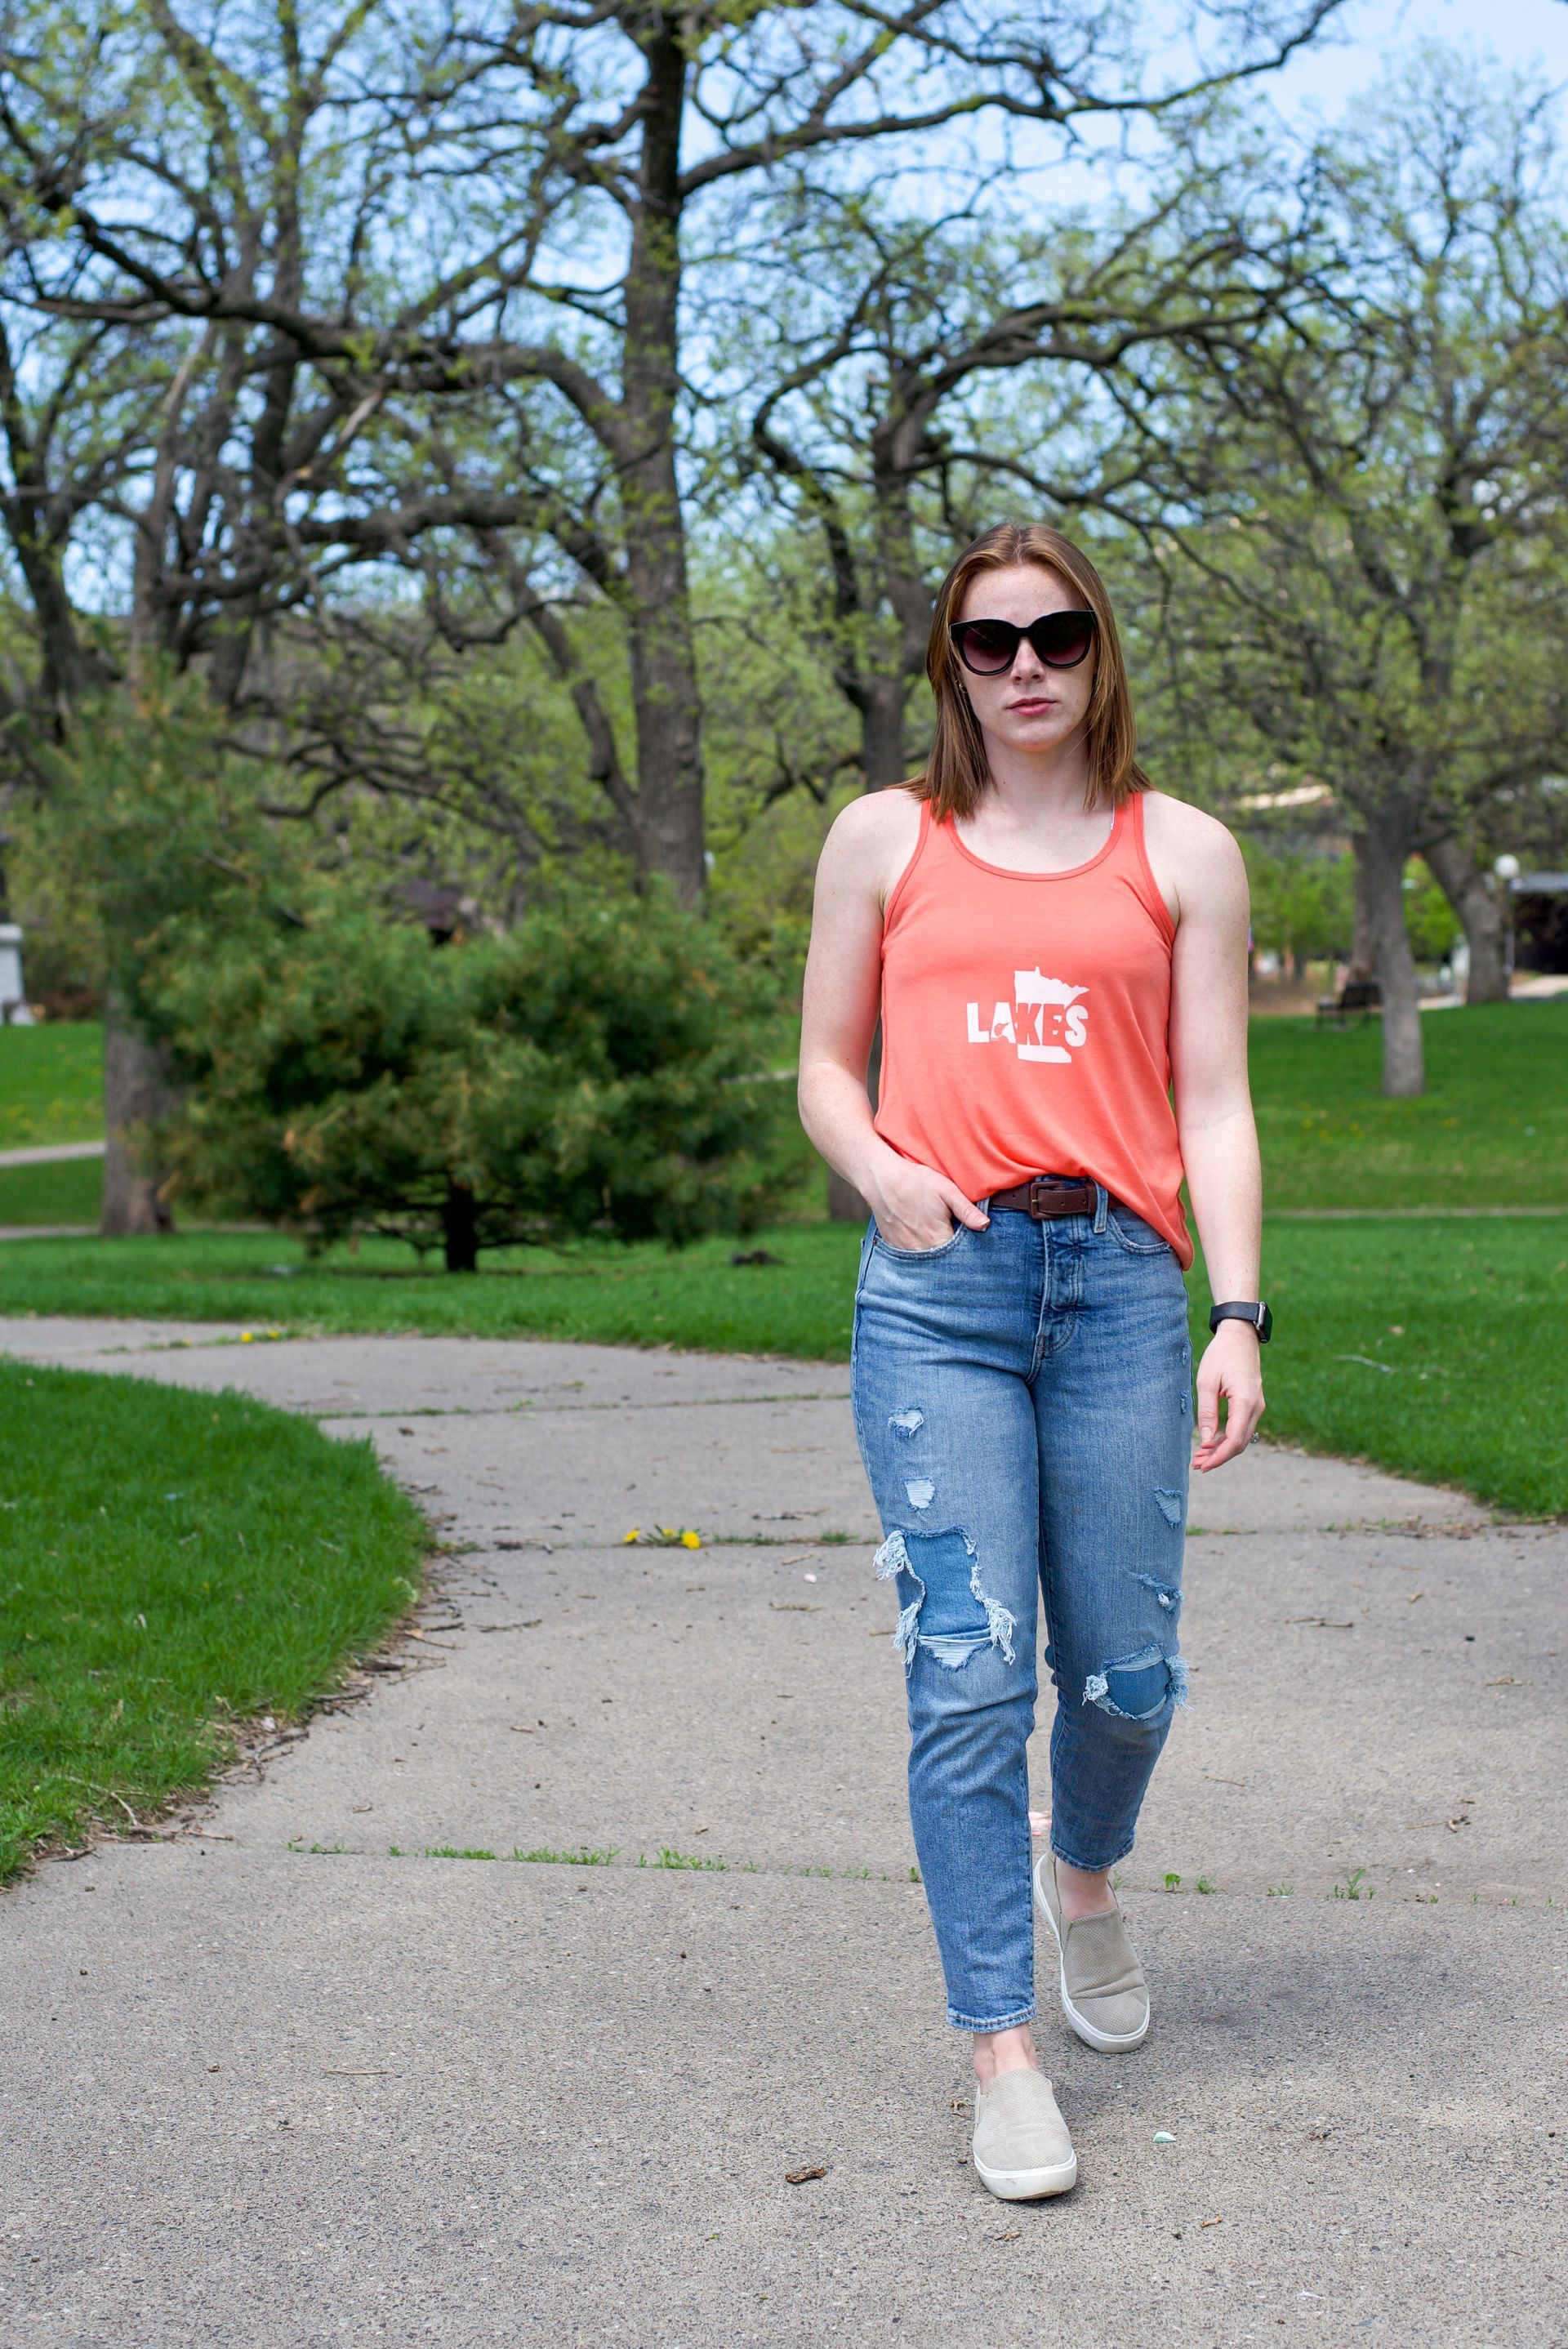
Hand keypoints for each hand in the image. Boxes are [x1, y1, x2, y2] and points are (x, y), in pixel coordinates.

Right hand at [862, 1152, 988, 1253]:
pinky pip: (909, 1258)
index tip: (970, 1248)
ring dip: (933, 1257)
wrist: (881, 1178)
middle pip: (941, 1263)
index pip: (958, 1257)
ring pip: (924, 1263)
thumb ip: (967, 1211)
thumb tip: (986, 1225)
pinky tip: (921, 1242)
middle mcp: (920, 1249)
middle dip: (950, 1258)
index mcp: (937, 1237)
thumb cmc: (916, 1181)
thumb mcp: (947, 1191)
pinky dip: (917, 1254)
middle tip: (953, 1244)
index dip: (966, 1253)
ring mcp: (903, 1249)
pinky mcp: (892, 1246)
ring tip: (937, 1243)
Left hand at [1192, 1322, 1264, 1471]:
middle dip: (1219, 1457)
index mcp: (1245, 1402)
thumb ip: (1207, 1411)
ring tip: (1200, 1456)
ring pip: (1242, 1437)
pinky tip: (1211, 1442)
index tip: (1202, 1465)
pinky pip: (1242, 1427)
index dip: (1218, 1456)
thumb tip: (1206, 1438)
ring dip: (1222, 1449)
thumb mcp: (1207, 1381)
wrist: (1240, 1337)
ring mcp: (1257, 1406)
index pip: (1234, 1440)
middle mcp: (1256, 1407)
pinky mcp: (1252, 1404)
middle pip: (1240, 1443)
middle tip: (1197, 1464)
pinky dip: (1227, 1438)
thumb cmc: (1221, 1355)